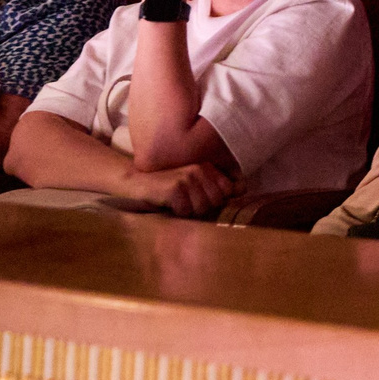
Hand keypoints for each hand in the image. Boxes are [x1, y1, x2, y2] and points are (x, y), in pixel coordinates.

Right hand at [121, 162, 235, 217]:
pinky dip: (176, 212)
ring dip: (188, 211)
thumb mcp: (194, 186)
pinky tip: (167, 203)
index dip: (214, 202)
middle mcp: (200, 169)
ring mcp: (187, 177)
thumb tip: (243, 189)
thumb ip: (217, 188)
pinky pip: (186, 211)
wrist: (136, 185)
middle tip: (184, 201)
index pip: (227, 192)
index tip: (196, 199)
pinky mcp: (175, 188)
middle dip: (201, 208)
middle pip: (216, 202)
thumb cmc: (168, 190)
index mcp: (207, 167)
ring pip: (202, 208)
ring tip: (176, 201)